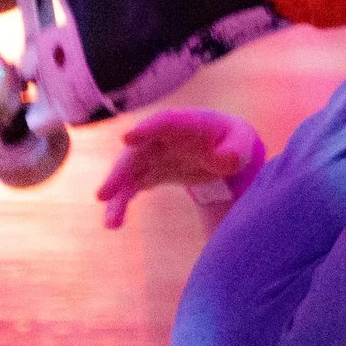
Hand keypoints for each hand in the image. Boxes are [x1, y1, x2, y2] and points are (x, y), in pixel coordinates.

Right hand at [95, 109, 262, 229]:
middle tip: (104, 194)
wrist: (223, 149)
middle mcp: (161, 138)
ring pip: (128, 173)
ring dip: (117, 196)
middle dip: (120, 172)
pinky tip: (114, 222)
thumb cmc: (232, 140)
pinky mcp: (150, 172)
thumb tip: (226, 160)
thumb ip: (236, 149)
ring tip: (111, 223)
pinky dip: (123, 202)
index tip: (128, 139)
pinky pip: (131, 187)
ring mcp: (152, 155)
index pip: (163, 123)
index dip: (146, 130)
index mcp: (184, 123)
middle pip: (136, 153)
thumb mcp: (241, 141)